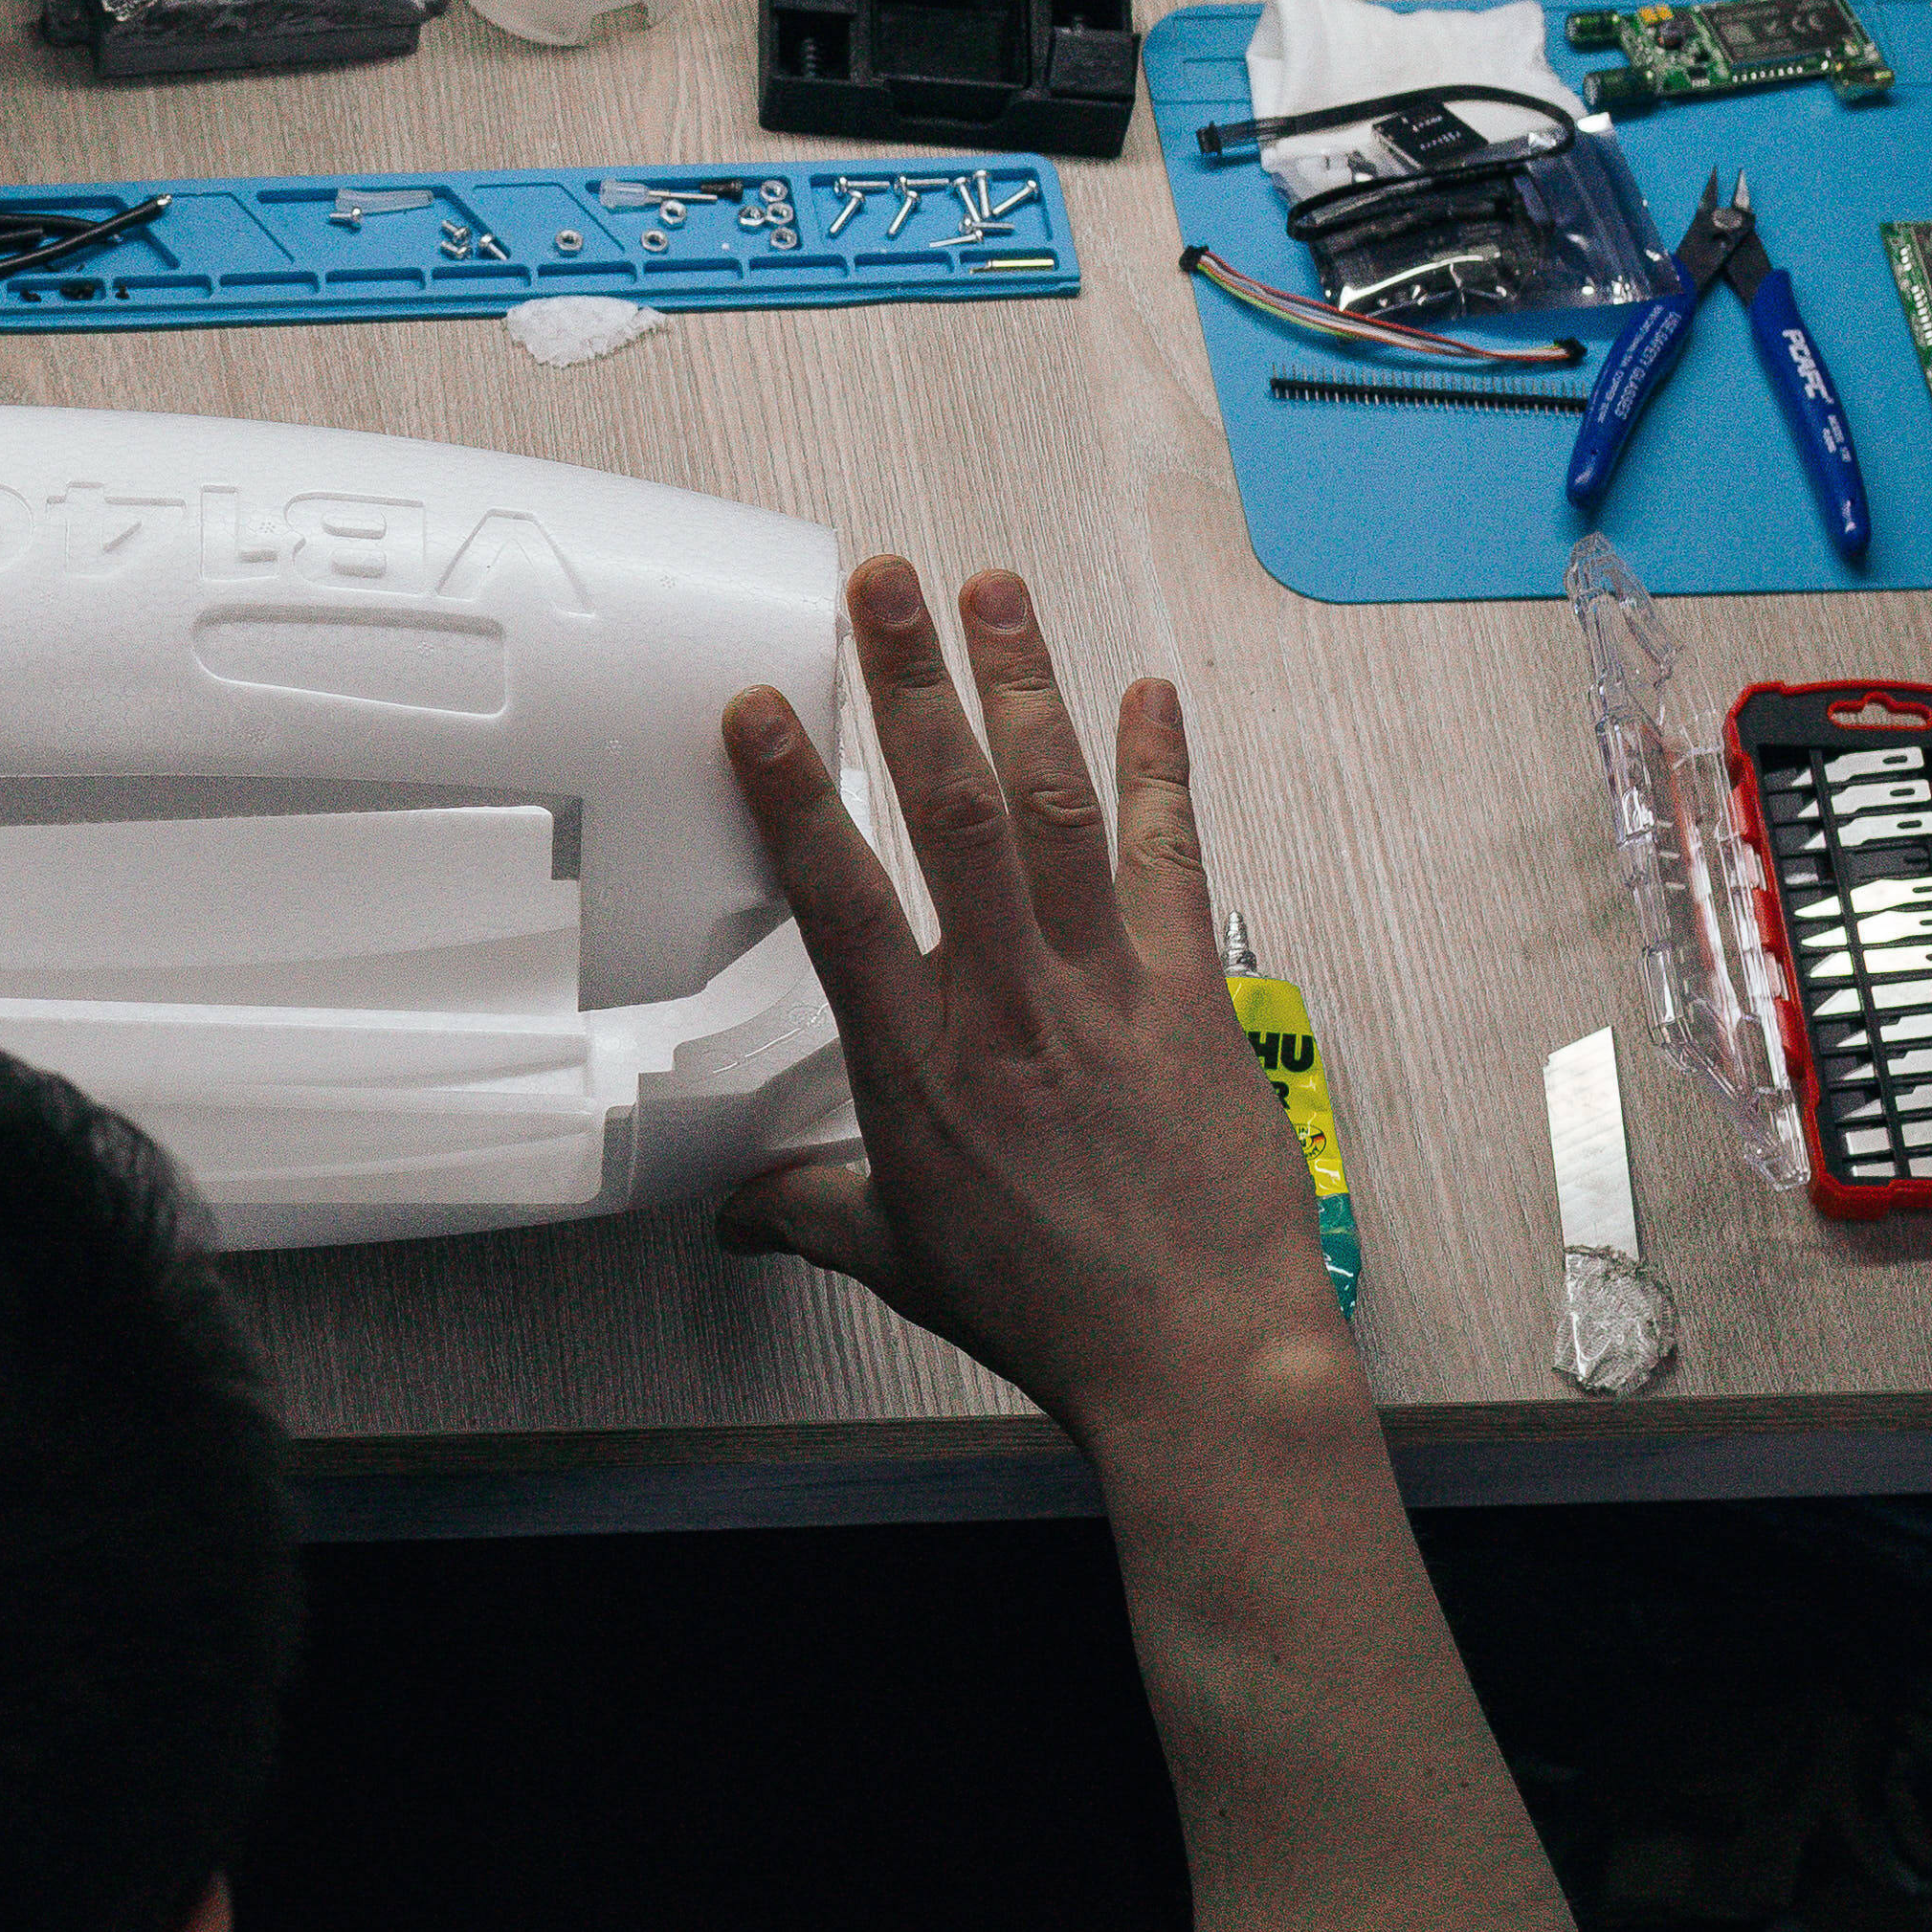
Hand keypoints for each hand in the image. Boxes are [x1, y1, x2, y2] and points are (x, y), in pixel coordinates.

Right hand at [714, 557, 1354, 1436]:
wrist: (1196, 1349)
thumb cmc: (1046, 1308)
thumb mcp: (900, 1257)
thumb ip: (811, 1211)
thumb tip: (735, 1212)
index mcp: (917, 1062)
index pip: (836, 901)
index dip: (794, 796)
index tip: (757, 705)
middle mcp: (1006, 1001)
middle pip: (949, 813)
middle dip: (913, 684)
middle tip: (881, 582)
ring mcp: (1105, 986)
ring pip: (1055, 808)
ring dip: (1023, 689)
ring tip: (992, 590)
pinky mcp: (1189, 994)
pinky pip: (1171, 861)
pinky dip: (1162, 771)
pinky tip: (1150, 694)